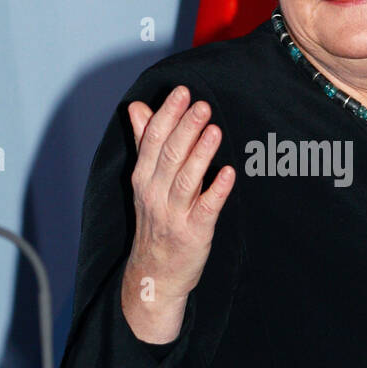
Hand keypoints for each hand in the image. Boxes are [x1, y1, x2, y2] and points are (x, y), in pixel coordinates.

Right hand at [124, 86, 234, 308]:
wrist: (155, 275)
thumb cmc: (155, 222)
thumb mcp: (144, 181)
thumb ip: (144, 142)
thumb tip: (138, 107)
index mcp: (143, 177)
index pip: (152, 140)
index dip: (168, 115)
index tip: (182, 92)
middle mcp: (155, 194)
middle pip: (169, 155)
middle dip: (185, 128)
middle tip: (202, 105)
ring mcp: (174, 215)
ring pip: (186, 179)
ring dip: (200, 154)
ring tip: (214, 130)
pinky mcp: (194, 233)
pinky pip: (206, 209)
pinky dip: (217, 190)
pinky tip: (228, 173)